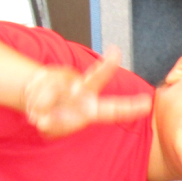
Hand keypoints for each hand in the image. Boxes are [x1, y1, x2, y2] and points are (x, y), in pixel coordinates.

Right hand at [21, 46, 151, 137]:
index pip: (114, 110)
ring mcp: (69, 80)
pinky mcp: (54, 71)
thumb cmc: (52, 117)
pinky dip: (34, 95)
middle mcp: (83, 91)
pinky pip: (42, 84)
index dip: (130, 108)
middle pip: (97, 77)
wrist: (34, 101)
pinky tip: (35, 99)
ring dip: (42, 100)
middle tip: (116, 53)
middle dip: (107, 67)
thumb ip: (50, 124)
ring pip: (55, 87)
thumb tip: (42, 116)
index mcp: (90, 110)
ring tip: (39, 109)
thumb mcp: (51, 127)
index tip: (147, 103)